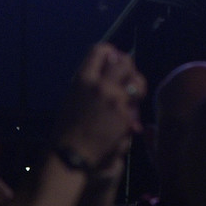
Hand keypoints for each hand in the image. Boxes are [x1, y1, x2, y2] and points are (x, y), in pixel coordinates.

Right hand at [52, 42, 143, 168]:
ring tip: (134, 94)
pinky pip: (136, 106)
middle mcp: (100, 85)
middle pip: (124, 62)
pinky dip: (134, 111)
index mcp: (83, 79)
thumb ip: (91, 81)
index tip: (114, 58)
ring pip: (137, 80)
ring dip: (137, 85)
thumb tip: (108, 70)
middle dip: (128, 67)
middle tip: (127, 76)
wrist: (71, 155)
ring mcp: (115, 100)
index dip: (111, 52)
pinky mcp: (126, 116)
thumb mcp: (74, 96)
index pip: (100, 50)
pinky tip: (128, 120)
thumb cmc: (68, 128)